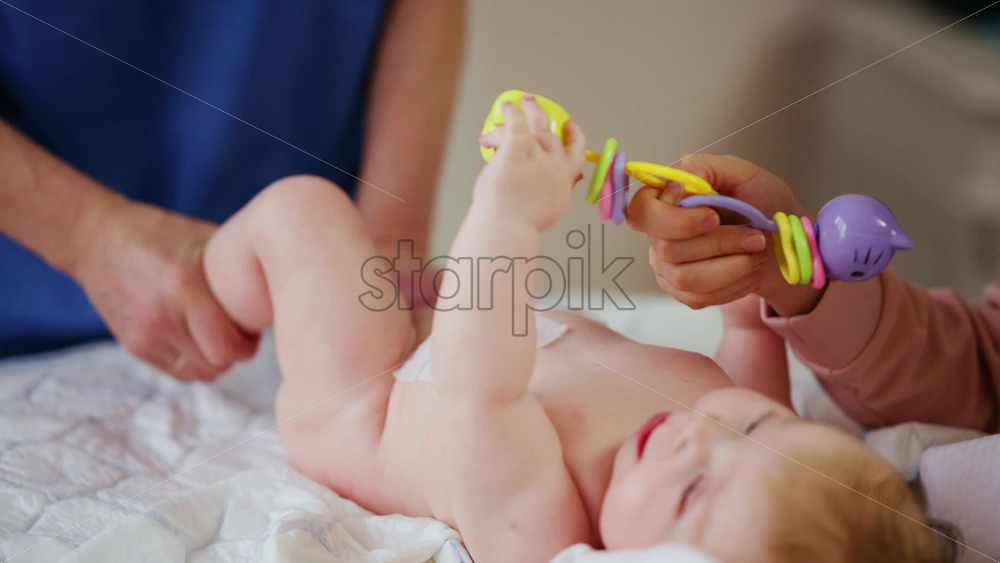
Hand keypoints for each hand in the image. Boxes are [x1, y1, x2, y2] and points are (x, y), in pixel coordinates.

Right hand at [73, 200, 258, 380]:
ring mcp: (145, 335)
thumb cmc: (161, 233)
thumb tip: (286, 279)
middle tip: (244, 333)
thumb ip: (239, 262)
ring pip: (202, 373)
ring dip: (220, 360)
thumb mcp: (204, 237)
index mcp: (184, 284)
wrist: (95, 238)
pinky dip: (199, 364)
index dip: (251, 340)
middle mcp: (162, 315)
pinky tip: (202, 342)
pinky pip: (181, 374)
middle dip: (239, 352)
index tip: (256, 325)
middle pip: (219, 362)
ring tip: (222, 336)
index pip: (230, 343)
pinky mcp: (134, 346)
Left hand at [475, 94, 585, 230]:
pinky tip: (507, 108)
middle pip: (552, 135)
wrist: (507, 227)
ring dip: (529, 110)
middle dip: (545, 118)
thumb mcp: (551, 208)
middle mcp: (554, 164)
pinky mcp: (516, 151)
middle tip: (537, 106)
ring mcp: (536, 156)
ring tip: (519, 102)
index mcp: (565, 179)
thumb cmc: (522, 224)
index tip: (571, 127)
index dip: (575, 136)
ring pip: (535, 125)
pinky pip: (516, 126)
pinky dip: (512, 114)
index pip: (577, 153)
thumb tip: (570, 180)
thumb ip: (560, 190)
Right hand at [628, 154, 821, 313]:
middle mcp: (657, 234)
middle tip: (755, 236)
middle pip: (666, 249)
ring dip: (732, 266)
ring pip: (685, 277)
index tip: (714, 216)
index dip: (674, 220)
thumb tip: (678, 181)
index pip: (641, 213)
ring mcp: (667, 266)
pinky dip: (734, 283)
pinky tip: (748, 269)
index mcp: (664, 199)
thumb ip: (704, 168)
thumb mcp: (740, 173)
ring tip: (757, 252)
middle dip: (719, 244)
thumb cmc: (760, 202)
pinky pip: (700, 297)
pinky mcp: (683, 292)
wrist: (781, 240)